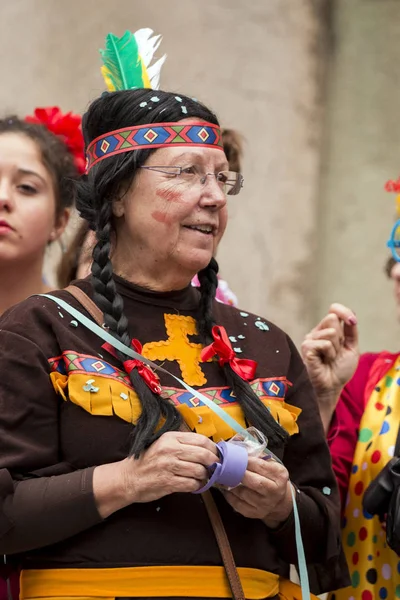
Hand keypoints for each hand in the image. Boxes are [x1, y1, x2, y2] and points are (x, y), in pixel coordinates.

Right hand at [93, 431, 217, 517]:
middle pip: (203, 455)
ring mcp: (169, 466)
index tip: (216, 454)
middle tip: (215, 467)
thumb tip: (207, 448)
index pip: (201, 439)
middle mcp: (170, 450)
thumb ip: (182, 443)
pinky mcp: (168, 482)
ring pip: (199, 470)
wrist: (128, 478)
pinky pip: (191, 484)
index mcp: (170, 438)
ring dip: (205, 476)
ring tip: (203, 477)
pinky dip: (197, 486)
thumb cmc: (148, 461)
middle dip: (213, 463)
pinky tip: (195, 485)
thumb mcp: (163, 444)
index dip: (213, 448)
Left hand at [223, 457, 291, 527]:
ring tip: (225, 476)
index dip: (246, 461)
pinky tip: (226, 488)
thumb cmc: (272, 478)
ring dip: (231, 484)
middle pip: (254, 482)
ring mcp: (264, 505)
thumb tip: (240, 446)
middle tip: (228, 466)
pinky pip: (237, 504)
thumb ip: (258, 456)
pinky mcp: (254, 513)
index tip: (236, 456)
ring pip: (243, 493)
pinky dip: (229, 495)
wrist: (279, 502)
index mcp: (279, 476)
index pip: (261, 466)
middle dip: (239, 473)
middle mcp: (274, 491)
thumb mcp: (271, 465)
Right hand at [301, 303, 358, 431]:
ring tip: (330, 359)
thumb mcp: (351, 347)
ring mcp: (310, 338)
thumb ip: (351, 330)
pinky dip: (329, 354)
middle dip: (341, 337)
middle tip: (336, 352)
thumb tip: (351, 317)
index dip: (344, 311)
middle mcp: (317, 331)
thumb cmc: (340, 369)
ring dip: (336, 349)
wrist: (332, 386)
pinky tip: (324, 362)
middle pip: (332, 318)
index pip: (334, 309)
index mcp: (327, 329)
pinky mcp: (306, 347)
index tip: (352, 321)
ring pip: (331, 332)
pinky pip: (324, 343)